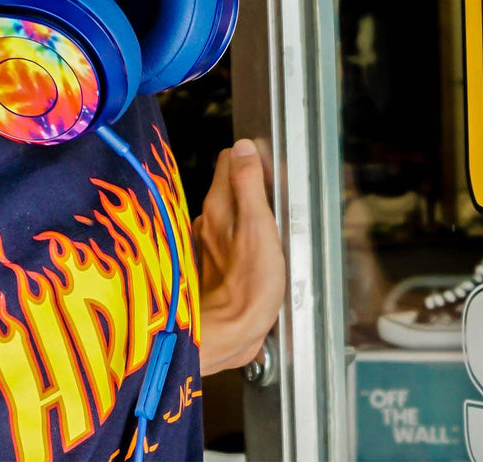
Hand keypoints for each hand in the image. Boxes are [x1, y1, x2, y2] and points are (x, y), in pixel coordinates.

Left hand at [193, 139, 284, 374]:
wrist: (227, 335)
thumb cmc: (247, 286)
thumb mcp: (258, 226)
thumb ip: (249, 184)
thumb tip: (244, 147)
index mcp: (217, 205)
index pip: (229, 161)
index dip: (252, 160)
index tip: (271, 173)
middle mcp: (207, 220)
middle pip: (229, 187)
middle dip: (251, 189)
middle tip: (275, 206)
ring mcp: (208, 244)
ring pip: (230, 216)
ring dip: (247, 218)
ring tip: (270, 236)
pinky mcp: (214, 268)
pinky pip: (230, 243)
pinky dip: (243, 244)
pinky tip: (258, 260)